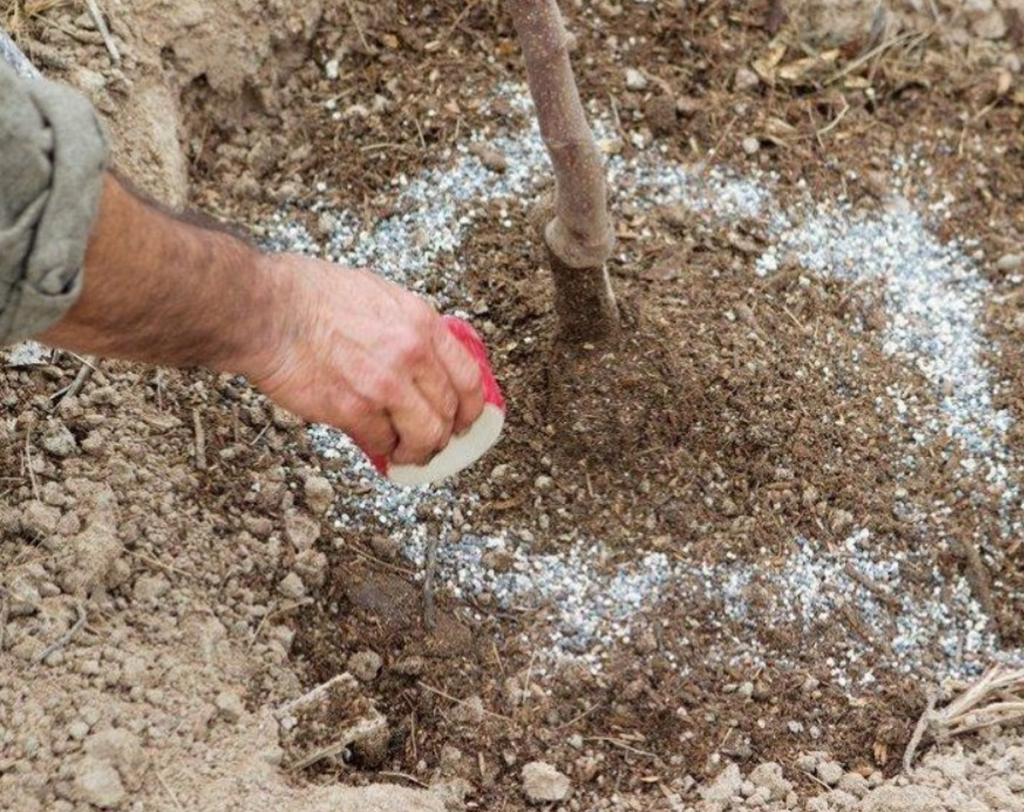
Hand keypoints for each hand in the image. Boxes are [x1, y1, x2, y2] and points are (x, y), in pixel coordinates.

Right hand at [246, 254, 484, 464]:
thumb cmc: (309, 295)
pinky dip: (383, 449)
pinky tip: (377, 445)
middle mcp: (411, 354)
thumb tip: (423, 352)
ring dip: (419, 451)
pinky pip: (383, 442)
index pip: (467, 376)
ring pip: (426, 435)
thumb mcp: (378, 294)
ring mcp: (384, 384)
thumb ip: (407, 325)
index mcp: (420, 323)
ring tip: (408, 453)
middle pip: (449, 412)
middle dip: (445, 434)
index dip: (471, 407)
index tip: (466, 419)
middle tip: (433, 441)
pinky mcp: (352, 409)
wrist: (266, 309)